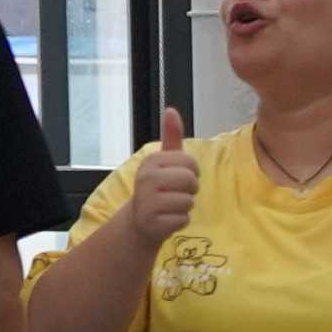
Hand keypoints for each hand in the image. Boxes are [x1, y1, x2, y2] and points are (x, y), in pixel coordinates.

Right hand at [123, 106, 200, 248]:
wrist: (140, 220)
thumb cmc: (159, 187)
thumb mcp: (165, 161)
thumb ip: (171, 136)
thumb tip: (171, 109)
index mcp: (151, 161)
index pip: (191, 162)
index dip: (192, 172)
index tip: (177, 177)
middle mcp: (146, 178)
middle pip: (192, 181)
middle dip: (190, 189)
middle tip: (175, 193)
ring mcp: (147, 201)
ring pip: (189, 201)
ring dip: (185, 206)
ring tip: (170, 206)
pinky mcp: (152, 222)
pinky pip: (184, 219)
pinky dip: (180, 221)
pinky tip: (166, 218)